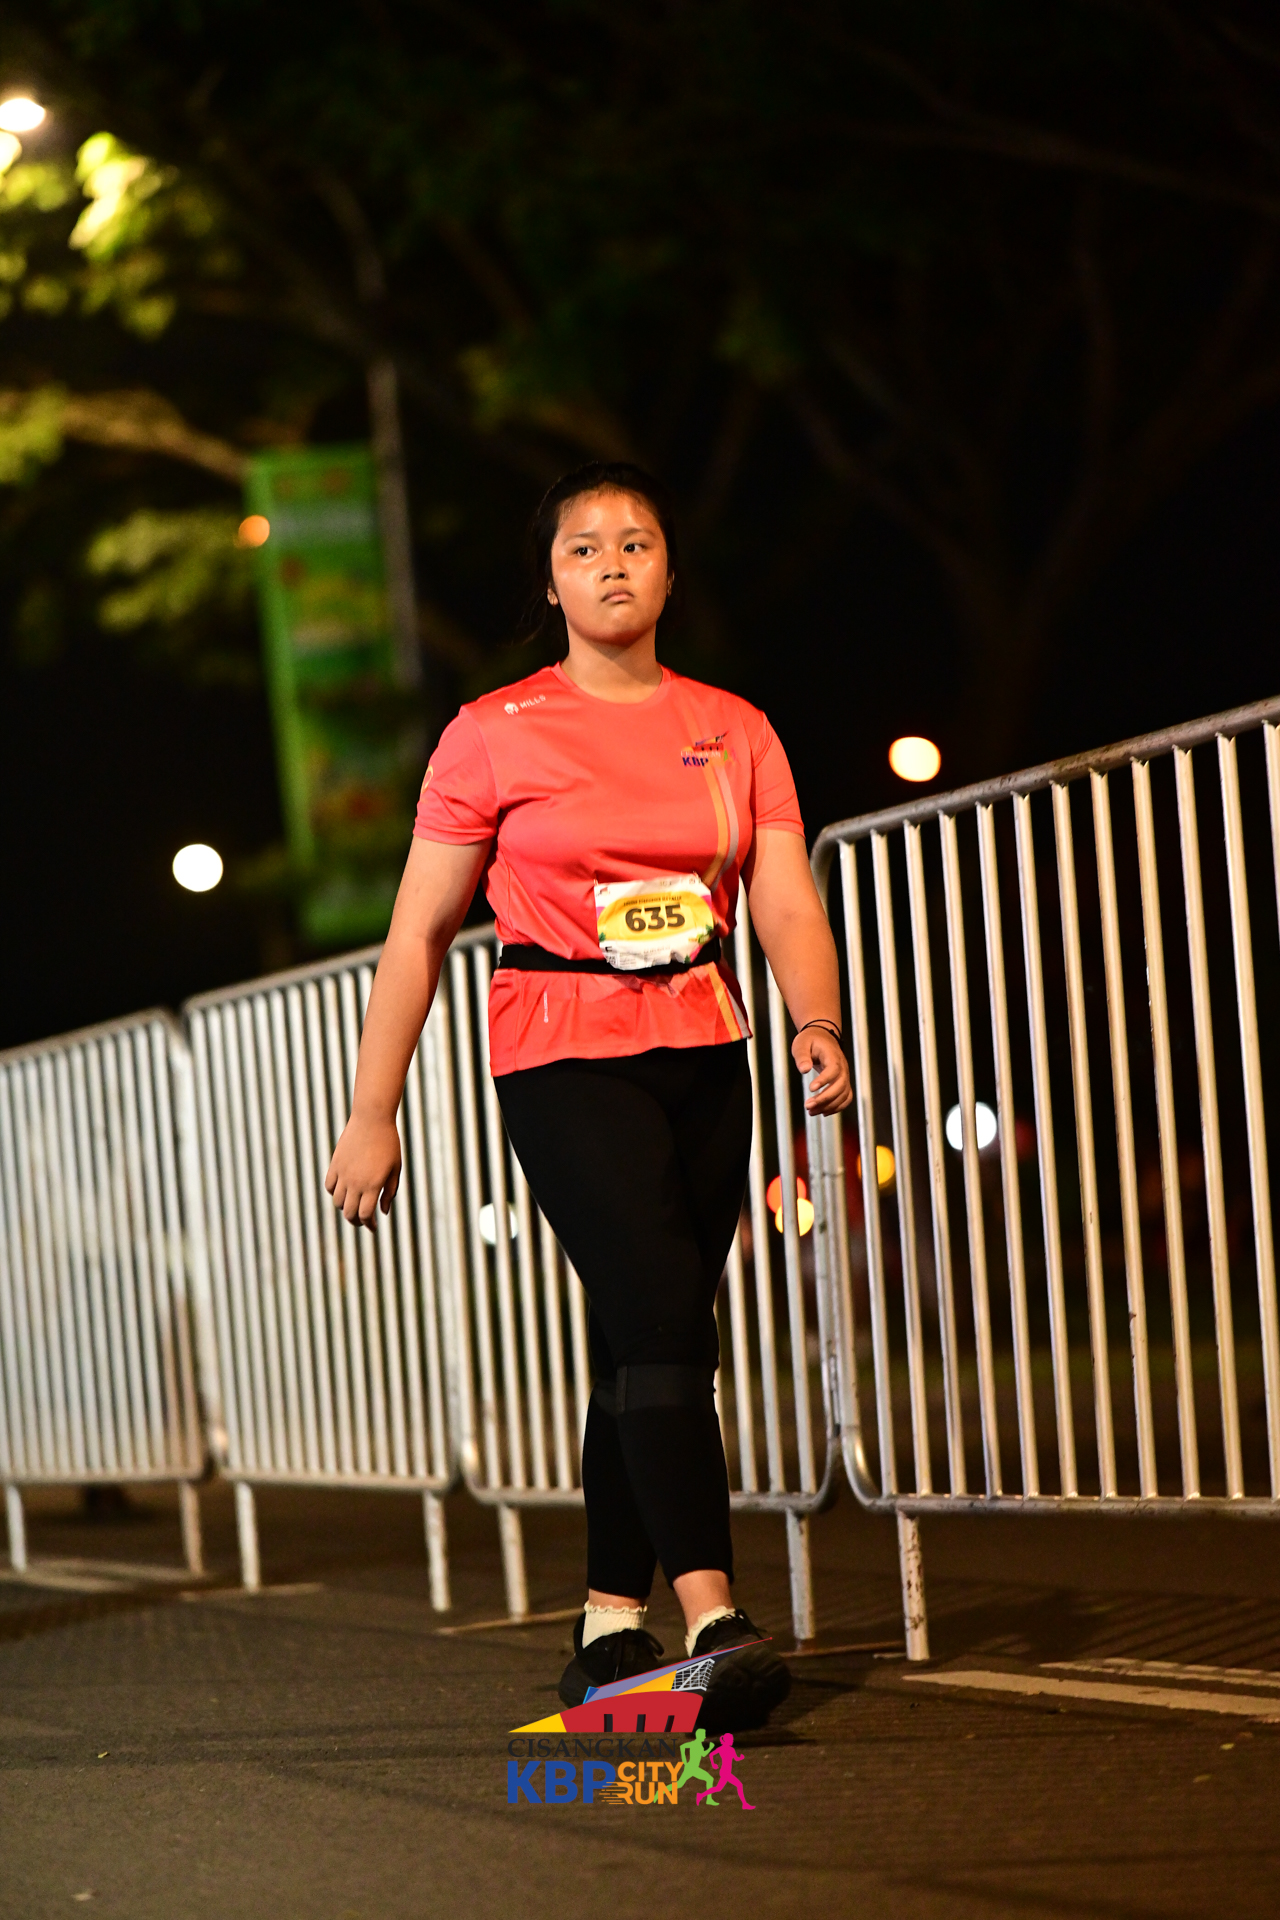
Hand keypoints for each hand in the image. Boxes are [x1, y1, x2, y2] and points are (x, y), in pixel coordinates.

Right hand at [325, 1113, 401, 1229]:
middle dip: (356, 1221)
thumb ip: (390, 1192)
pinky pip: (329, 1186)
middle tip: (362, 1222)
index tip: (373, 1227)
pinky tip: (343, 1192)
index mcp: (373, 1185)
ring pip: (337, 1201)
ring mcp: (343, 1173)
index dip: (369, 1225)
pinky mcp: (335, 1164)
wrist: (372, 1120)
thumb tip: (384, 1212)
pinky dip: (334, 1193)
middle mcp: (355, 1182)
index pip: (365, 1215)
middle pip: (349, 1213)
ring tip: (353, 1206)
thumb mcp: (395, 1169)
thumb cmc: (388, 1144)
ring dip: (345, 1208)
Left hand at [792, 1027, 851, 1114]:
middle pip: (840, 1085)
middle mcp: (842, 1067)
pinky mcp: (843, 1083)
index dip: (824, 1080)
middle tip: (808, 1105)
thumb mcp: (801, 1044)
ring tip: (811, 1111)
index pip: (833, 1069)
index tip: (811, 1088)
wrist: (822, 1037)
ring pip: (843, 1095)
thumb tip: (804, 1070)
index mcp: (833, 1056)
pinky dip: (836, 1107)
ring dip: (828, 1106)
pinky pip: (845, 1098)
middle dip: (825, 1098)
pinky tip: (823, 1112)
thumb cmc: (811, 1040)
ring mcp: (844, 1076)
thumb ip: (802, 1056)